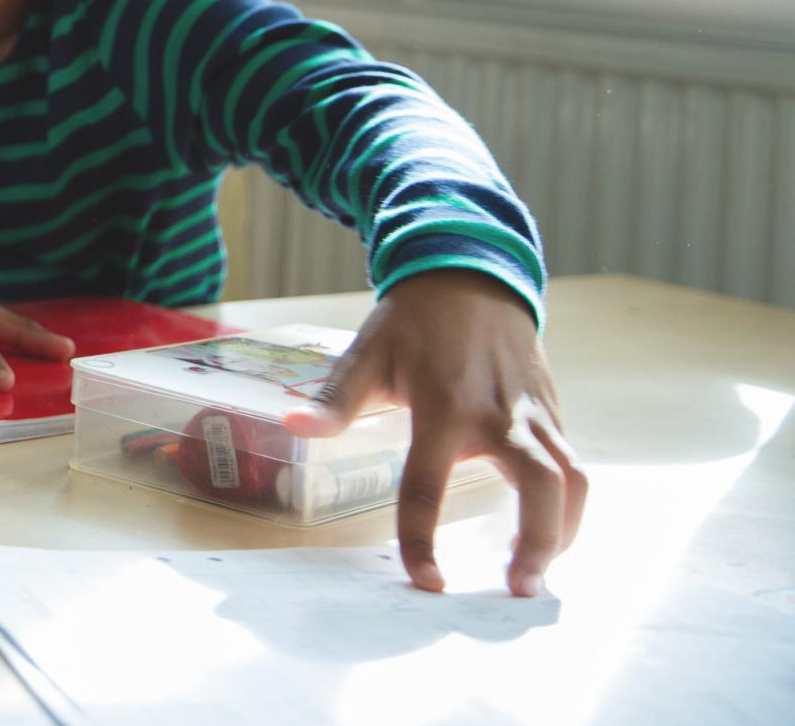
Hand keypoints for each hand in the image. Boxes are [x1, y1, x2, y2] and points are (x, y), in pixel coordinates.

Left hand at [284, 270, 587, 597]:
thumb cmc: (414, 321)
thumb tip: (293, 426)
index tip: (427, 582)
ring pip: (572, 480)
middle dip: (537, 542)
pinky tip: (546, 530)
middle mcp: (499, 414)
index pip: (429, 485)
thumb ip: (336, 398)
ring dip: (563, 531)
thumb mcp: (367, 351)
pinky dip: (568, 506)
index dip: (423, 538)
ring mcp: (534, 415)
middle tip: (516, 590)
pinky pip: (573, 466)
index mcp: (443, 405)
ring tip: (534, 571)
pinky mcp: (553, 414)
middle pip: (541, 485)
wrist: (473, 277)